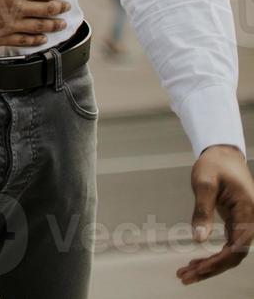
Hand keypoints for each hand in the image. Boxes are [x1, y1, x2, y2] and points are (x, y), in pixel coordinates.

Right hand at [0, 0, 70, 45]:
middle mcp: (18, 7)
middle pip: (48, 10)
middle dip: (59, 8)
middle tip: (65, 8)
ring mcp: (9, 24)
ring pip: (39, 27)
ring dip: (53, 25)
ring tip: (60, 25)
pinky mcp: (0, 37)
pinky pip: (24, 40)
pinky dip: (35, 40)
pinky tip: (41, 39)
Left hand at [176, 144, 253, 284]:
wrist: (223, 155)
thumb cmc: (214, 165)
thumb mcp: (203, 183)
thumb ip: (202, 211)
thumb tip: (198, 240)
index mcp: (248, 212)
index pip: (238, 246)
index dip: (219, 261)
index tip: (198, 268)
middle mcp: (251, 222)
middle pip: (234, 256)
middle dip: (210, 269)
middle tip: (184, 276)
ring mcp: (245, 225)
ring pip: (231, 254)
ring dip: (210, 266)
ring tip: (185, 274)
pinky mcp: (237, 226)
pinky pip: (227, 247)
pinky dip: (212, 256)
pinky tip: (195, 263)